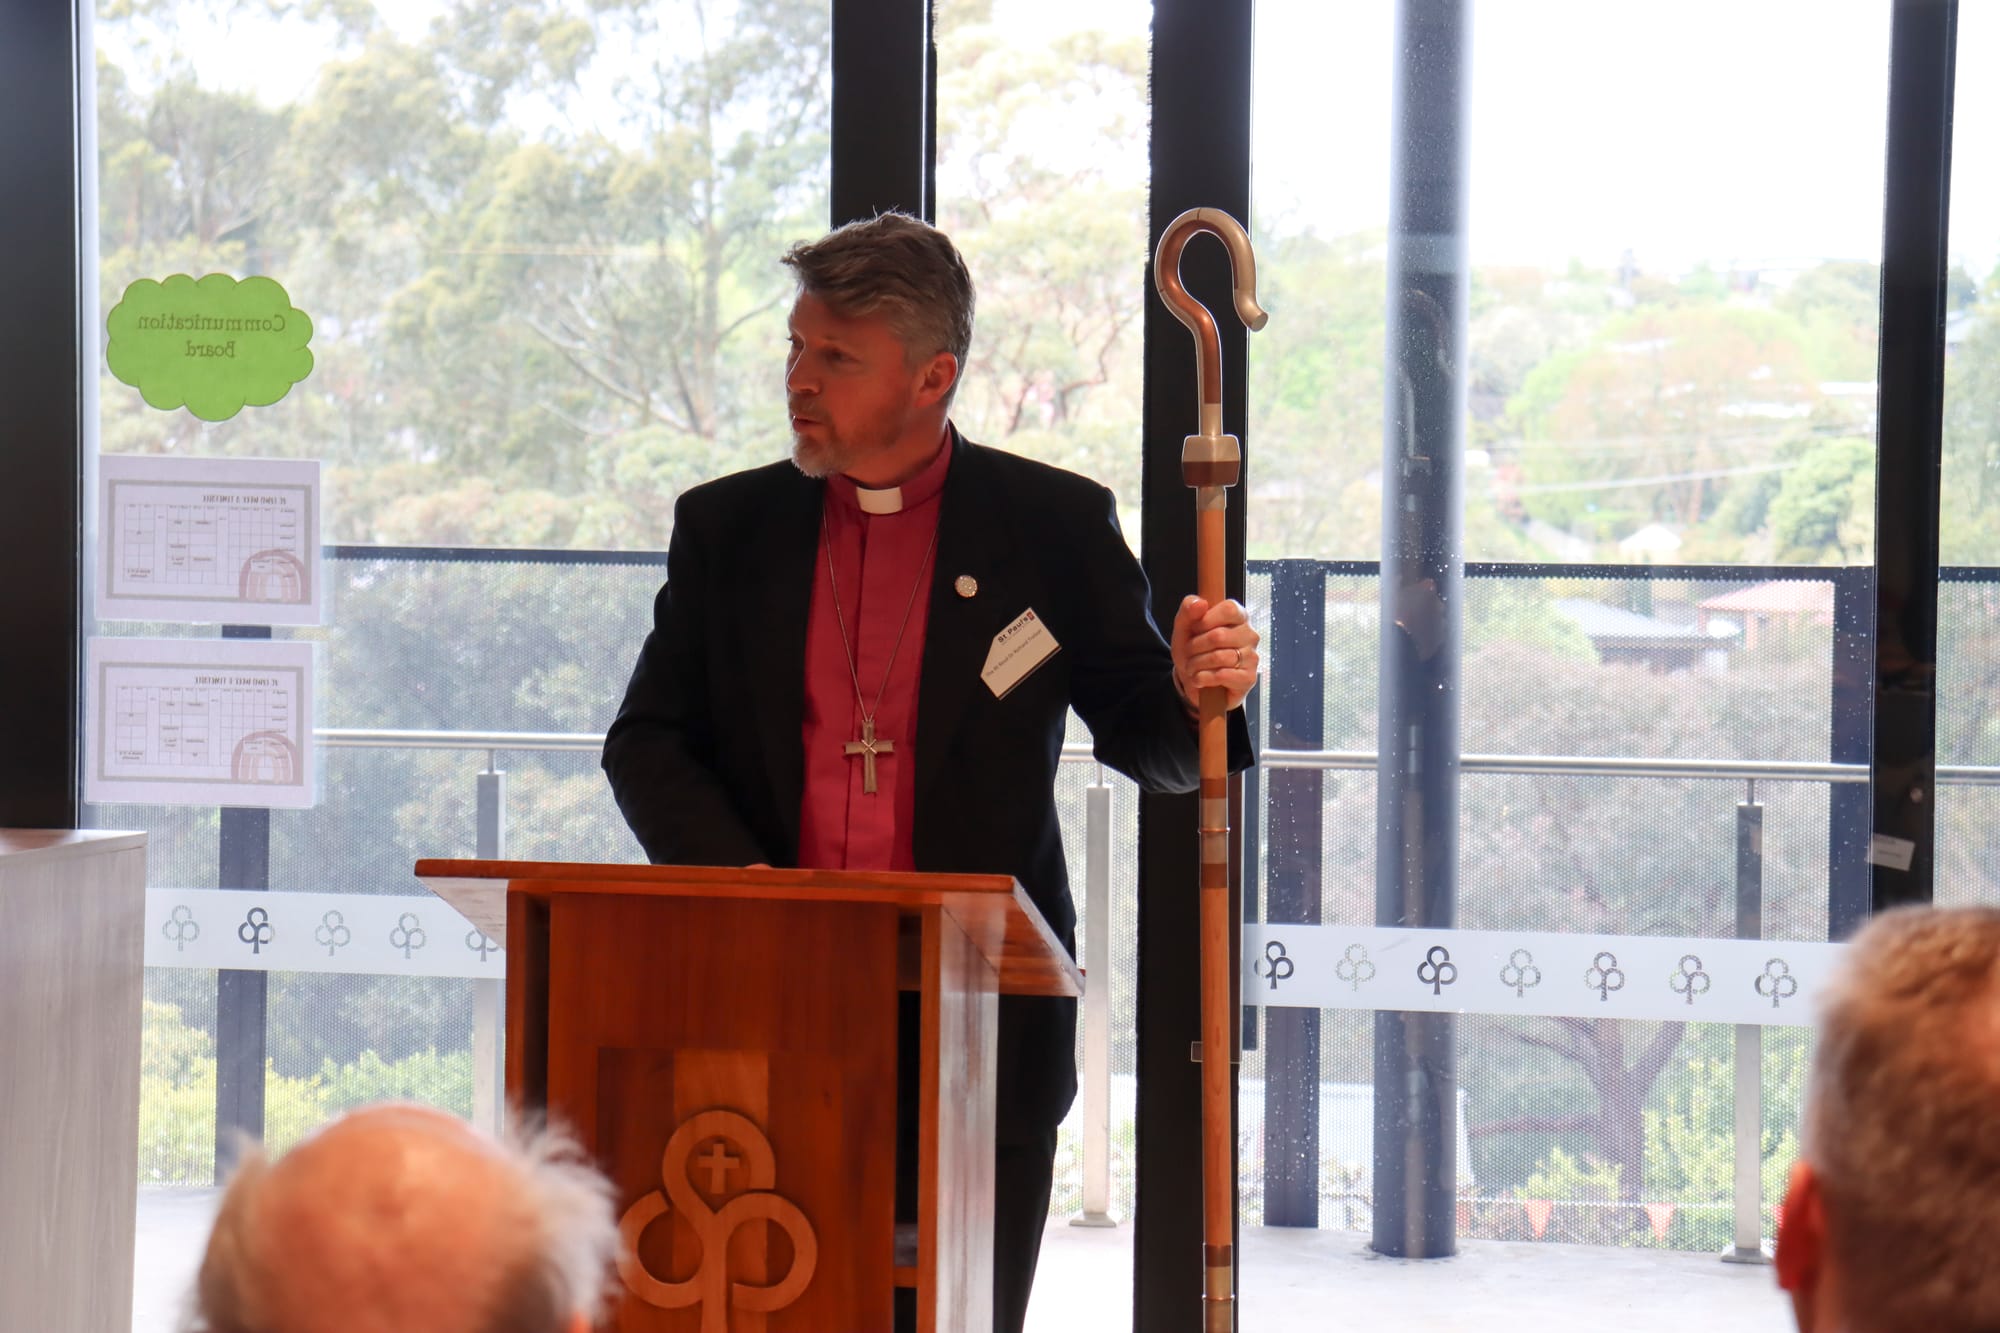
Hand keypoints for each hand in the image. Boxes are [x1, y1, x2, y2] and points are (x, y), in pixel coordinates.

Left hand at [1170, 595, 1259, 713]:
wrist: (1195, 679)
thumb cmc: (1193, 649)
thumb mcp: (1184, 627)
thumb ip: (1188, 610)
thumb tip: (1200, 603)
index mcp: (1238, 616)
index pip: (1228, 609)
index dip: (1205, 621)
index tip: (1195, 630)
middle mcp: (1250, 635)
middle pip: (1218, 636)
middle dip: (1194, 647)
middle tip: (1188, 653)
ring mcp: (1252, 657)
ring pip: (1219, 657)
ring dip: (1196, 665)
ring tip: (1192, 667)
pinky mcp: (1248, 678)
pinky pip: (1222, 675)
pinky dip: (1204, 678)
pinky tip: (1200, 679)